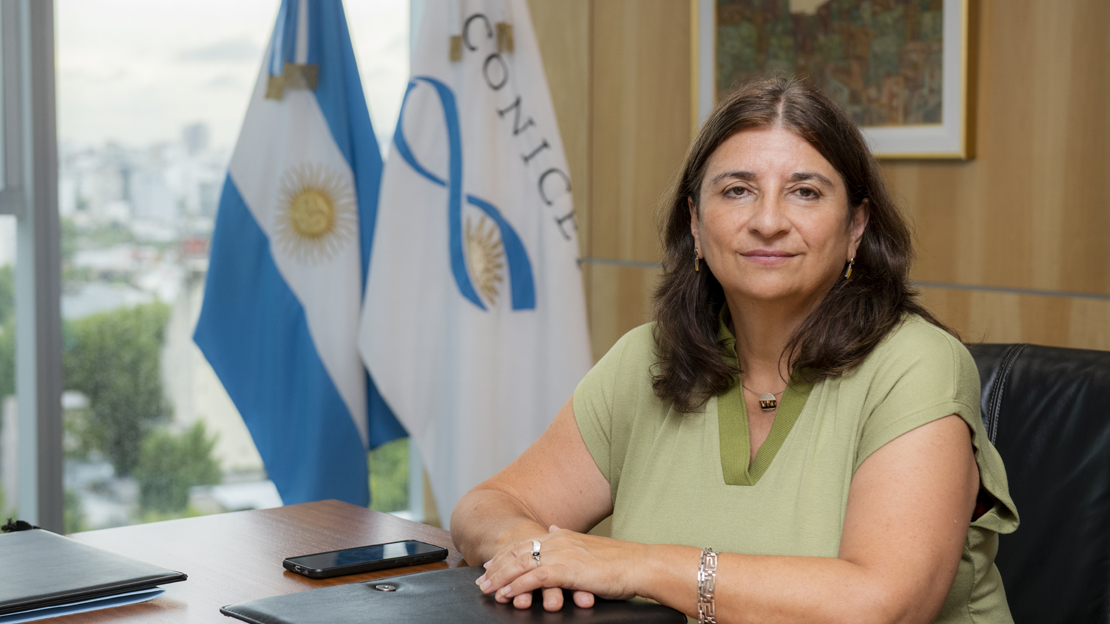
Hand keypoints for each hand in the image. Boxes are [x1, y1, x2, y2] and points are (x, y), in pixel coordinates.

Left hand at [475, 525, 646, 610]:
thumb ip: (567, 539)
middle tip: (481, 580)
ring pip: (521, 564)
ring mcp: (562, 554)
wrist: (640, 565)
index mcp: (562, 535)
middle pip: (517, 551)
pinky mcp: (567, 570)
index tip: (490, 565)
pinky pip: (534, 578)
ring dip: (501, 577)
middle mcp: (558, 540)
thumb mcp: (588, 545)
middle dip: (496, 567)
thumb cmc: (619, 561)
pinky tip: (507, 594)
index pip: (525, 543)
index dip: (505, 555)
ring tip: (487, 589)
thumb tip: (552, 528)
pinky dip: (518, 586)